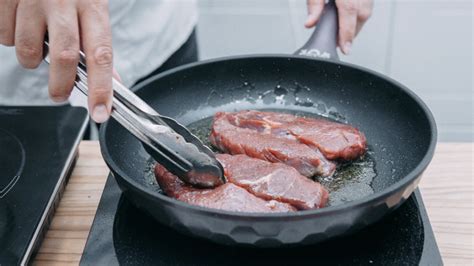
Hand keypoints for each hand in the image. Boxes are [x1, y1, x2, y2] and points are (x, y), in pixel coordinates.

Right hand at [0, 0, 112, 122]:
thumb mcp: (92, 7)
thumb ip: (98, 44)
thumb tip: (113, 82)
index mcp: (92, 4)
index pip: (101, 54)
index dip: (102, 87)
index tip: (101, 112)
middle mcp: (62, 0)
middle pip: (63, 56)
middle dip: (61, 84)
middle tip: (60, 94)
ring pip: (26, 49)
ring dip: (31, 59)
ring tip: (37, 43)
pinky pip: (3, 35)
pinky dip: (11, 38)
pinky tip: (21, 23)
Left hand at [305, 0, 373, 54]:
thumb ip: (314, 5)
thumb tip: (310, 23)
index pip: (349, 19)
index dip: (347, 37)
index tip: (345, 49)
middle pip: (359, 19)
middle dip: (349, 33)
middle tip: (336, 41)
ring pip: (365, 13)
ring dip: (354, 24)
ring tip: (341, 30)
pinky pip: (367, 6)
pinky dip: (358, 14)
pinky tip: (348, 16)